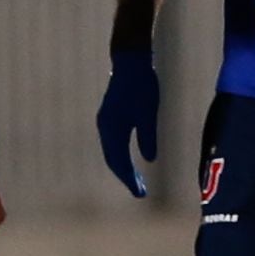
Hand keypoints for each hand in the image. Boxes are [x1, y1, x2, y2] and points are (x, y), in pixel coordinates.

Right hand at [97, 51, 160, 196]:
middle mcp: (105, 128)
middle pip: (113, 160)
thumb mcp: (149, 113)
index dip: (130, 179)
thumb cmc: (142, 86)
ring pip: (112, 152)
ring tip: (136, 181)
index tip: (140, 193)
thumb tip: (149, 159)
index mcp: (113, 129)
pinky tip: (129, 161)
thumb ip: (148, 137)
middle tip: (140, 192)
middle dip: (126, 177)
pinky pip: (113, 143)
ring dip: (123, 167)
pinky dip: (120, 155)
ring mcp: (105, 122)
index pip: (120, 162)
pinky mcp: (109, 117)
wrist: (130, 62)